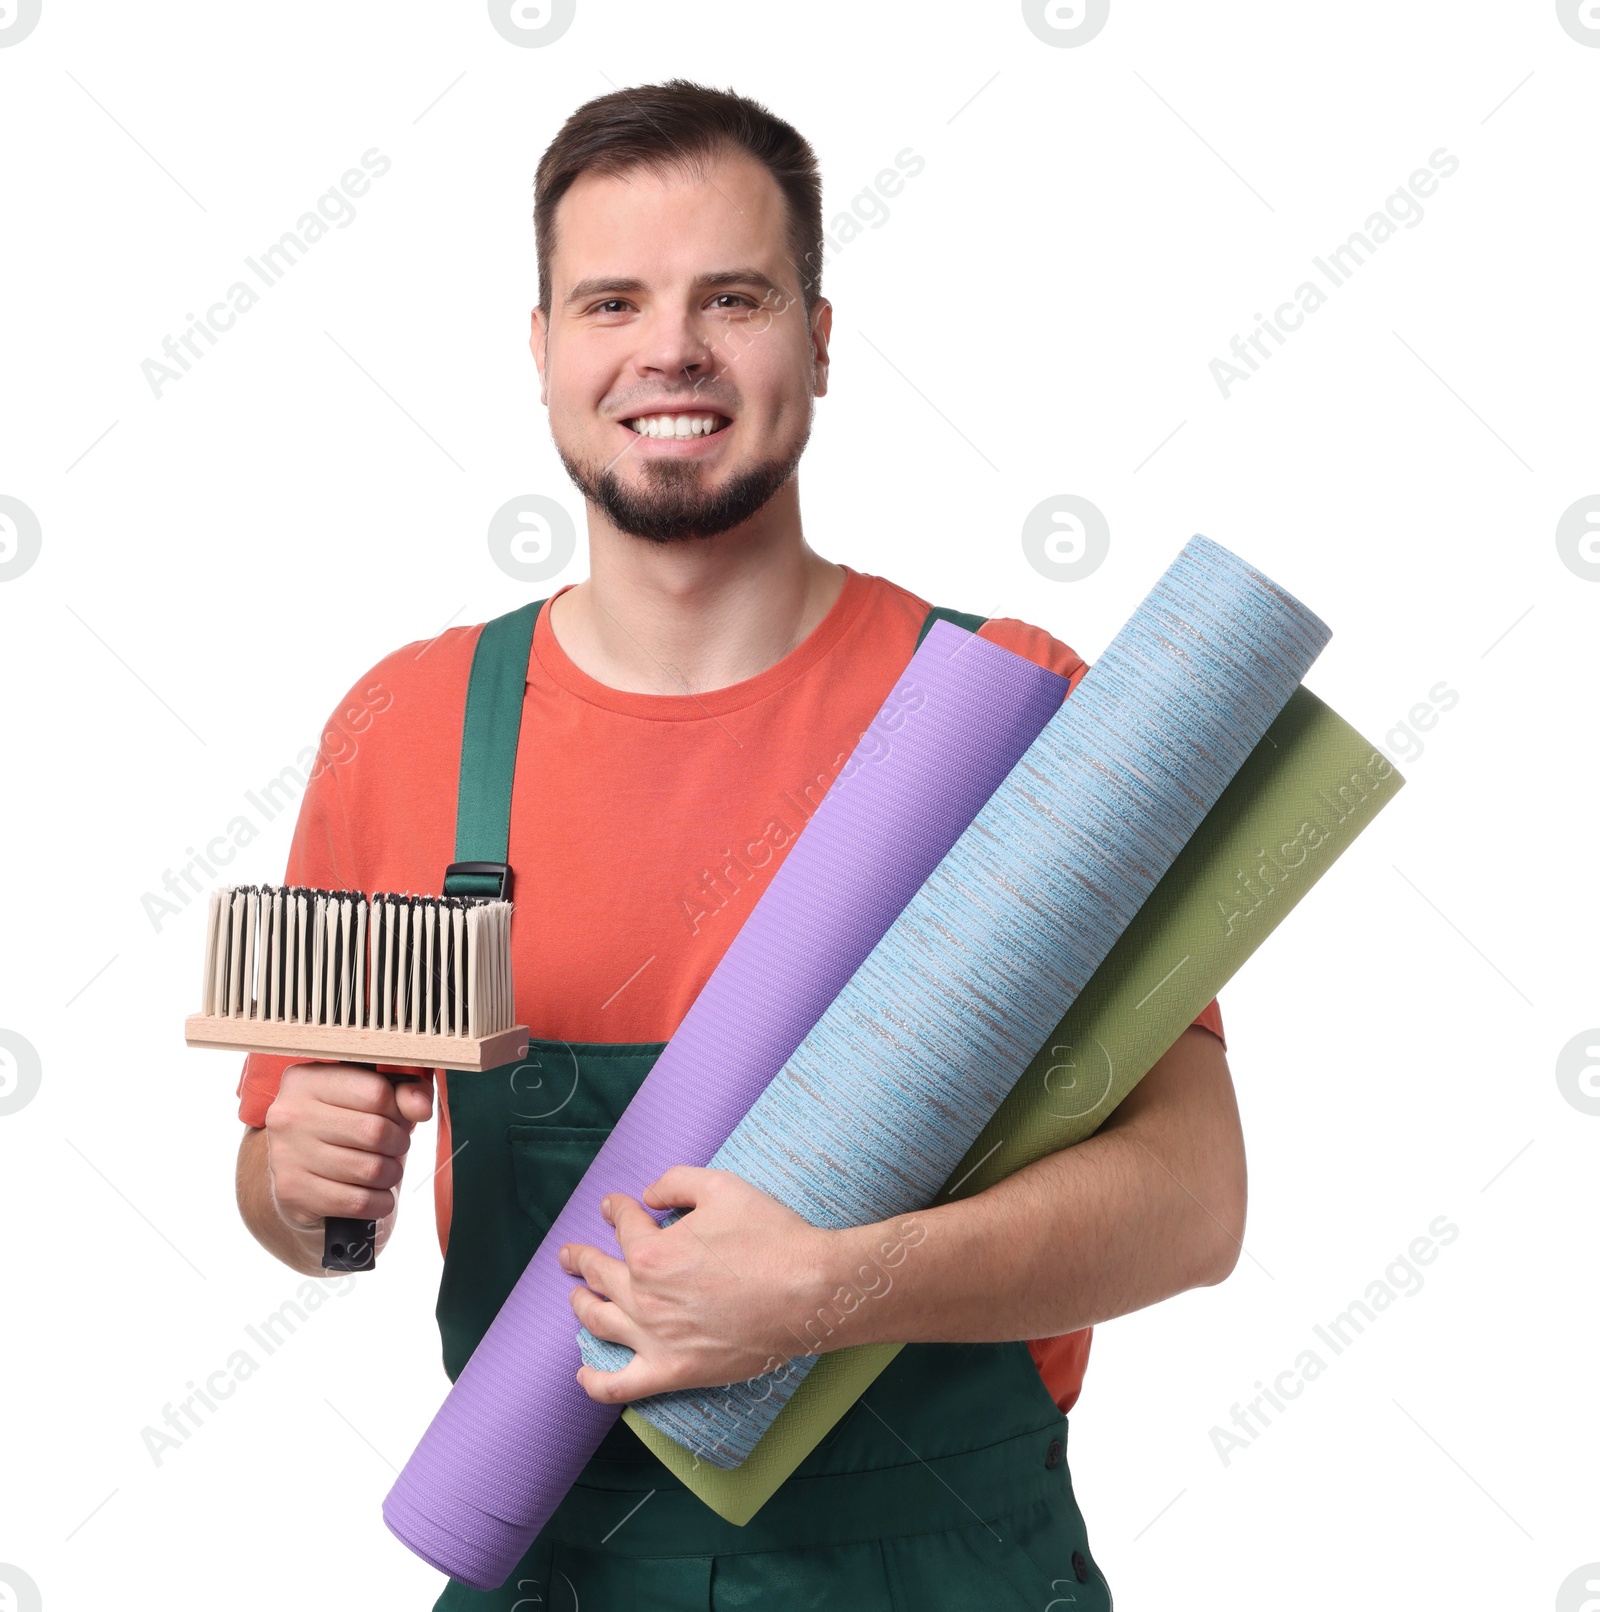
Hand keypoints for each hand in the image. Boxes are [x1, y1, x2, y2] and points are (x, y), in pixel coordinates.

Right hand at [262, 1063, 432, 1232]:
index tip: (398, 1119)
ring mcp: (286, 1155)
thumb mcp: (369, 1100)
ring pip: (369, 1170)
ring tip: (386, 1170)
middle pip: (375, 1131)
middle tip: (396, 1147)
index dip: (399, 1110)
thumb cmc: (342, 1129)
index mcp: (307, 1079)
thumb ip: (402, 1093)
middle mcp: (289, 1114)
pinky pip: (357, 1202)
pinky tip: (377, 1195)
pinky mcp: (292, 1192)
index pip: (376, 1092)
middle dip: (398, 1144)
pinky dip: (380, 1202)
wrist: (298, 1175)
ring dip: (391, 1174)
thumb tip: (421, 1107)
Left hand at [559, 1166, 838, 1403]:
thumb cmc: (770, 1236)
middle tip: (571, 1255)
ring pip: (600, 1322)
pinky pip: (620, 1385)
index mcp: (651, 1251)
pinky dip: (595, 1381)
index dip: (616, 1209)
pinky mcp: (674, 1371)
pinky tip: (583, 1374)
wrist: (810, 1291)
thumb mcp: (722, 1187)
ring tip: (576, 1297)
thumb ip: (677, 1182)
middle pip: (600, 1274)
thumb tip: (650, 1195)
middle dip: (581, 1258)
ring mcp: (656, 1338)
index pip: (622, 1224)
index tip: (615, 1205)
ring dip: (581, 1305)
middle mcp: (644, 1296)